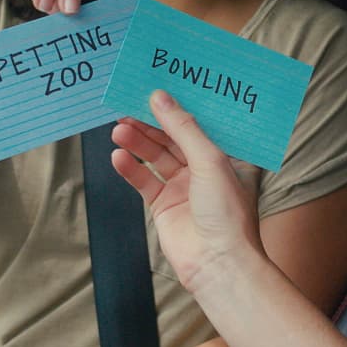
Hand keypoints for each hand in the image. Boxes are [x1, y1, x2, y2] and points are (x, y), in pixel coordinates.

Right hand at [109, 91, 264, 291]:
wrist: (216, 263)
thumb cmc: (227, 213)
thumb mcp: (209, 160)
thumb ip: (183, 128)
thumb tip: (160, 97)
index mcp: (228, 155)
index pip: (203, 121)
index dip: (182, 103)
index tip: (161, 83)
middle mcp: (206, 168)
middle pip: (175, 136)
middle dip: (152, 121)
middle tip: (129, 103)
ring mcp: (184, 187)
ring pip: (157, 156)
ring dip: (138, 141)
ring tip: (119, 128)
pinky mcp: (164, 205)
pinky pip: (144, 180)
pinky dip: (131, 167)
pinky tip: (118, 155)